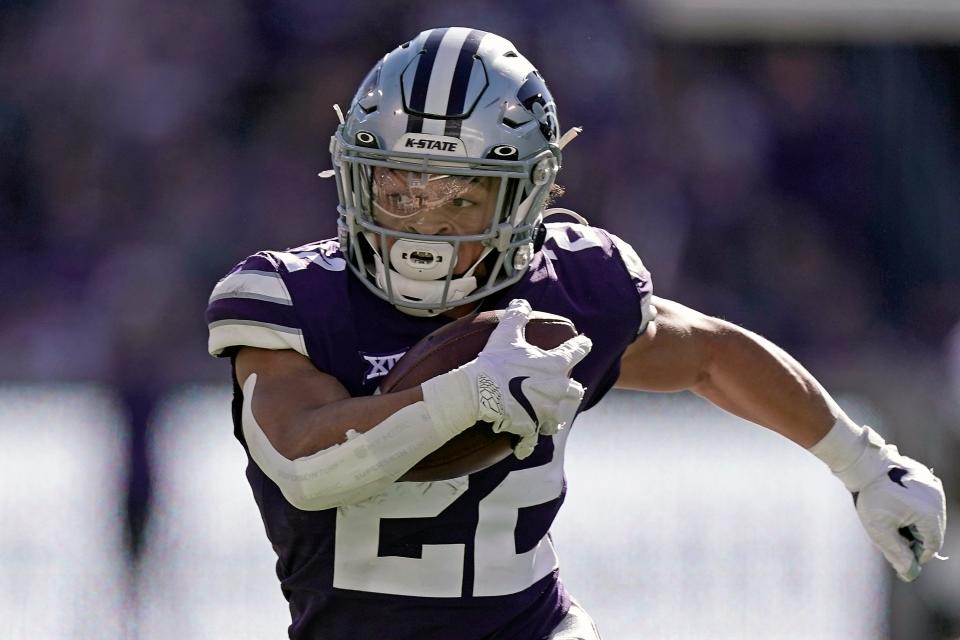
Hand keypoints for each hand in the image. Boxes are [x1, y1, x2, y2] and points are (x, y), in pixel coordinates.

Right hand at [421, 299, 591, 458]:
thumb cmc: (495, 362)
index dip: (582, 345)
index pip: (576, 351)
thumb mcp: (505, 334)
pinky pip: (532, 441)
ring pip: (557, 418)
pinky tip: (523, 447)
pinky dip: (527, 444)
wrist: (480, 392)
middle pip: (574, 390)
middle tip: (565, 387)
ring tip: (548, 417)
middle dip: (571, 388)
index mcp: (554, 365)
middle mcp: (556, 390)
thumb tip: (522, 302)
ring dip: (553, 417)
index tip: (585, 342)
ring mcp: (545, 412)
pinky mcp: (530, 429)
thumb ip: (517, 316)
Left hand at [824, 426, 946, 581]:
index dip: (917, 554)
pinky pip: (926, 500)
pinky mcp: (927, 478)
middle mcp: (937, 499)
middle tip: (894, 537)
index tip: (901, 555)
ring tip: (892, 519)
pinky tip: (895, 505)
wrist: (863, 463)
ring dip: (915, 523)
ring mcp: (933, 486)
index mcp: (929, 513)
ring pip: (929, 515)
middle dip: (915, 538)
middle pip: (933, 530)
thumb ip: (896, 552)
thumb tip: (909, 572)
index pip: (932, 544)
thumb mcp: (879, 529)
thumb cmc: (870, 496)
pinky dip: (914, 508)